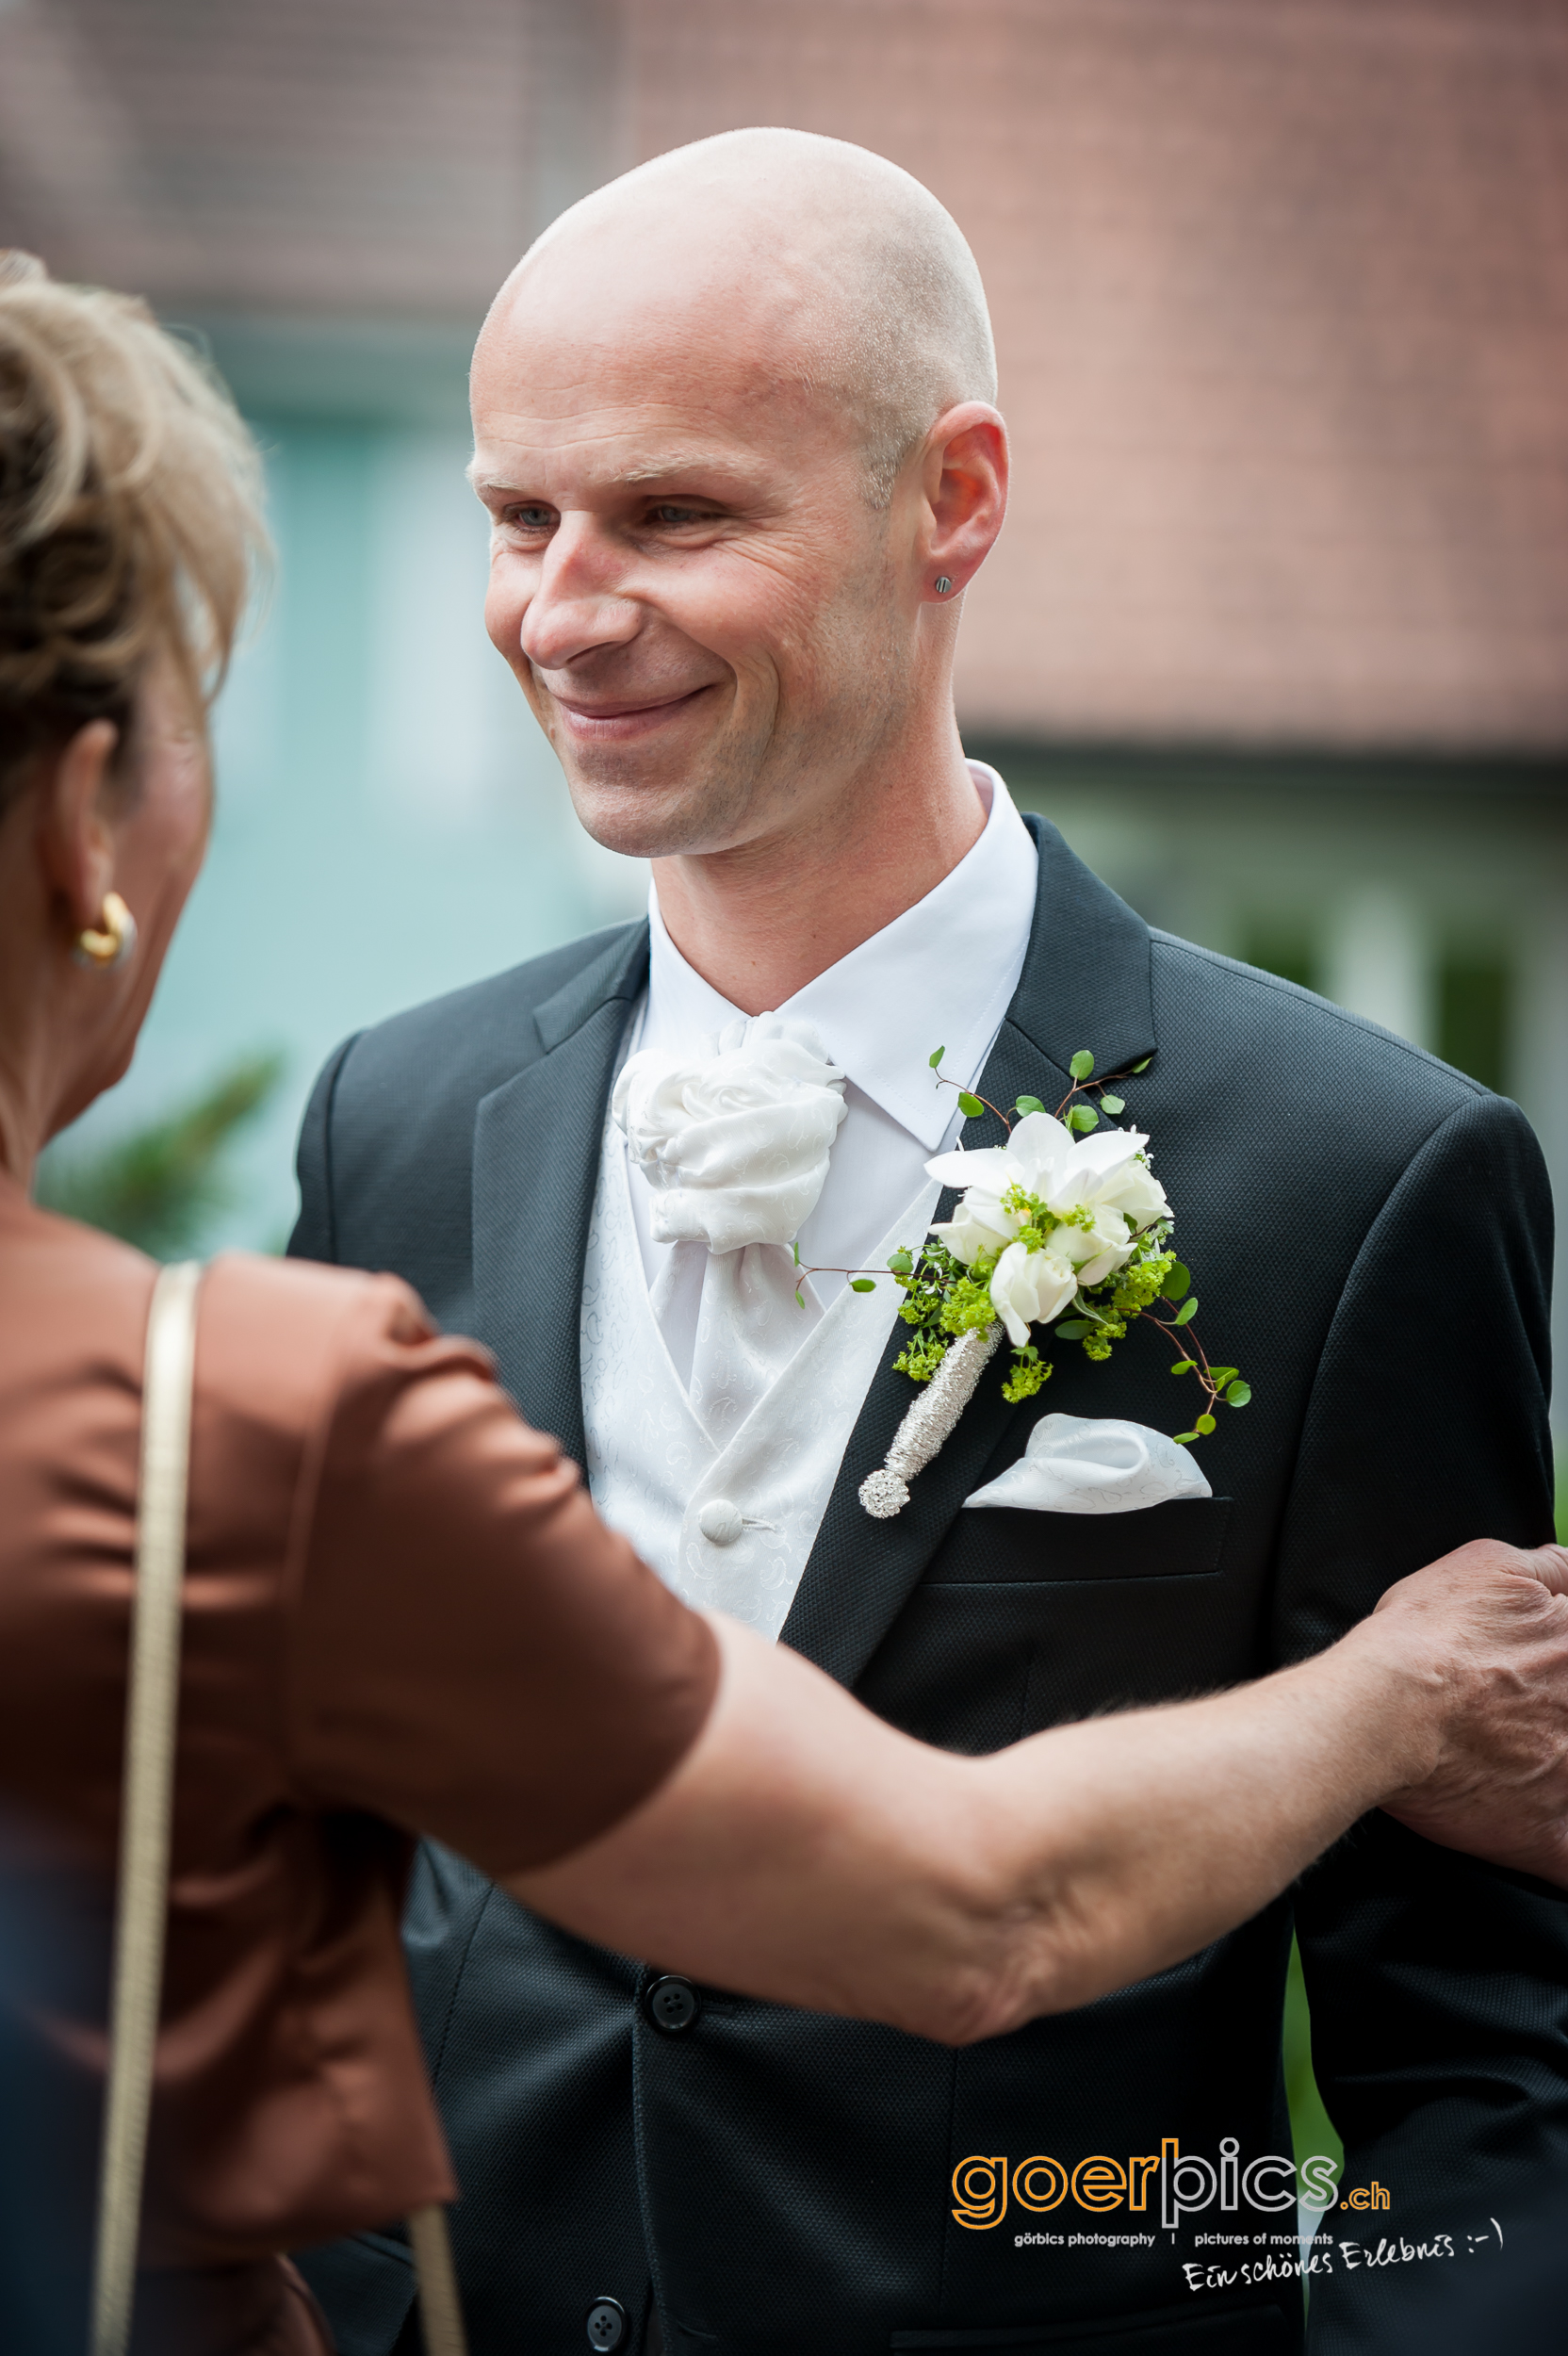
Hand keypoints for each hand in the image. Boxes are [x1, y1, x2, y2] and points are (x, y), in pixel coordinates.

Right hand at [1370, 1539, 1567, 1884]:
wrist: (1380, 1708)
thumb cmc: (1423, 1637)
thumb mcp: (1485, 1566)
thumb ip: (1547, 1566)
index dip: (1560, 1657)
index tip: (1543, 1671)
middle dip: (1559, 1711)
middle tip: (1518, 1710)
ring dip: (1558, 1765)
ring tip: (1523, 1758)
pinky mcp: (1545, 1830)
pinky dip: (1559, 1854)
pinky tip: (1545, 1835)